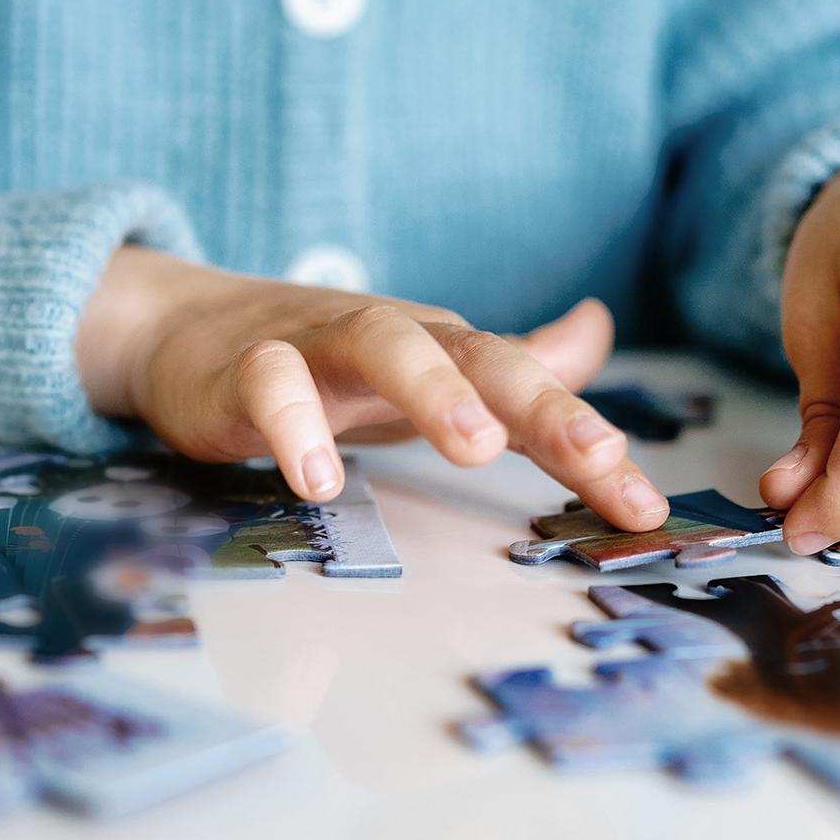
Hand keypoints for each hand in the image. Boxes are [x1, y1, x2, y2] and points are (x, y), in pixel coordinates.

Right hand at [77, 247, 669, 527]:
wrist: (193, 331)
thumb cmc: (332, 362)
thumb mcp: (433, 367)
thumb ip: (516, 364)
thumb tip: (599, 328)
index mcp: (446, 351)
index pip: (531, 390)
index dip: (591, 443)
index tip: (646, 512)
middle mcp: (397, 339)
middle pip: (475, 352)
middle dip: (540, 401)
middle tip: (594, 455)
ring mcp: (320, 345)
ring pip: (382, 342)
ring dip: (434, 388)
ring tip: (476, 449)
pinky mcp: (245, 367)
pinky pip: (270, 381)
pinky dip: (295, 420)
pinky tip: (319, 481)